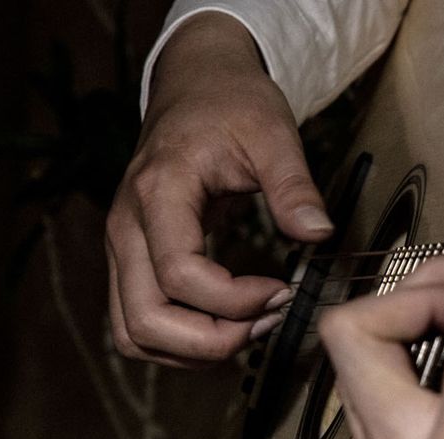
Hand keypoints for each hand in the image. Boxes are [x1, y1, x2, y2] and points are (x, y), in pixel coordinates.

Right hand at [105, 13, 331, 366]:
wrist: (196, 84)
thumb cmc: (230, 104)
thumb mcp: (274, 134)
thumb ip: (295, 187)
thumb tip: (318, 234)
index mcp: (159, 194)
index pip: (179, 275)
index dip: (233, 301)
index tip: (281, 291)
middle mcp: (128, 229)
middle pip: (144, 321)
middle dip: (212, 340)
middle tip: (267, 322)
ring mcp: (124, 249)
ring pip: (132, 334)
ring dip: (193, 349)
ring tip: (252, 327)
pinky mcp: (133, 262)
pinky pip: (138, 324)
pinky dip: (180, 343)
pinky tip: (229, 326)